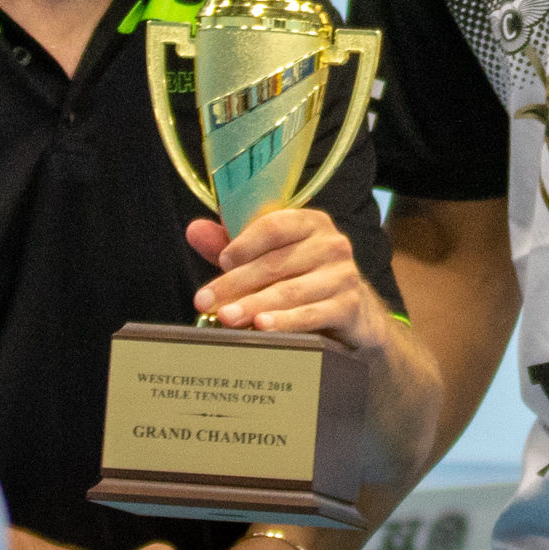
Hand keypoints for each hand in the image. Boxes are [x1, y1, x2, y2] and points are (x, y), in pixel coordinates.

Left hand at [188, 209, 398, 357]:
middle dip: (236, 284)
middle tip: (206, 301)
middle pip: (275, 263)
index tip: (221, 261)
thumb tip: (194, 230)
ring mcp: (343, 275)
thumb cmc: (303, 279)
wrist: (354, 314)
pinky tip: (263, 327)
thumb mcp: (271, 258)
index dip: (245, 243)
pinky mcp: (350, 305)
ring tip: (226, 317)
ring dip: (253, 305)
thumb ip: (234, 246)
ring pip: (289, 291)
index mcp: (310, 223)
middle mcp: (331, 244)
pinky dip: (285, 321)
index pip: (274, 225)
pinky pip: (311, 314)